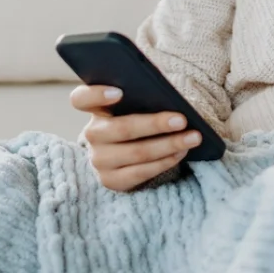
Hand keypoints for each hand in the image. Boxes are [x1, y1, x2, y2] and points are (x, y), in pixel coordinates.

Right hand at [71, 84, 200, 191]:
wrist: (123, 152)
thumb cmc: (134, 118)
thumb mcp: (131, 105)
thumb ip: (140, 94)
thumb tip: (166, 92)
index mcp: (94, 108)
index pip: (81, 98)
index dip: (97, 94)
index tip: (120, 92)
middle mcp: (91, 135)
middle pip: (120, 128)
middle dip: (154, 124)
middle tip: (181, 119)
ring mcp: (98, 160)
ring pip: (136, 153)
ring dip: (169, 145)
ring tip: (193, 137)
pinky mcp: (110, 180)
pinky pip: (141, 172)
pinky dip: (165, 161)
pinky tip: (181, 152)